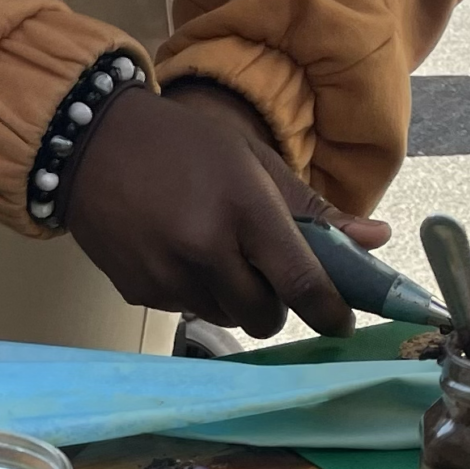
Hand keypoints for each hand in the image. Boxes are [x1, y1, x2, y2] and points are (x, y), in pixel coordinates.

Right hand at [65, 80, 387, 340]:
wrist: (92, 147)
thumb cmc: (184, 146)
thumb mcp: (253, 162)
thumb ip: (313, 208)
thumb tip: (377, 239)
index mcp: (244, 209)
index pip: (300, 281)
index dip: (328, 310)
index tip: (340, 322)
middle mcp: (206, 250)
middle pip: (264, 317)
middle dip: (274, 304)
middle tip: (265, 273)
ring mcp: (170, 277)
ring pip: (225, 318)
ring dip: (233, 299)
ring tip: (214, 254)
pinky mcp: (142, 294)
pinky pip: (188, 312)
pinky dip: (196, 294)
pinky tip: (178, 254)